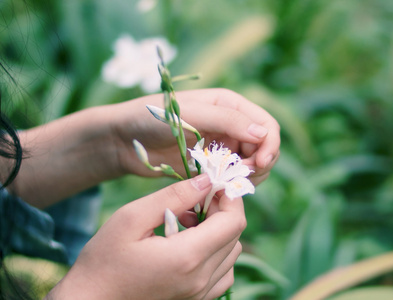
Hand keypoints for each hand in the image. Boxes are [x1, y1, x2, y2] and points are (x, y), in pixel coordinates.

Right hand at [46, 174, 245, 299]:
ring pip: (231, 254)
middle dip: (221, 211)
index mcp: (187, 257)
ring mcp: (200, 294)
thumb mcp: (131, 218)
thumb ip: (172, 197)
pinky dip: (215, 253)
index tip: (212, 183)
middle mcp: (200, 279)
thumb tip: (206, 180)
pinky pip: (222, 273)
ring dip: (218, 231)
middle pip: (235, 236)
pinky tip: (188, 244)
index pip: (233, 222)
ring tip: (185, 222)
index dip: (229, 197)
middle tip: (191, 200)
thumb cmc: (103, 260)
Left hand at [112, 88, 279, 184]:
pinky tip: (217, 189)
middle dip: (259, 164)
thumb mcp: (189, 115)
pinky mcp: (208, 166)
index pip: (266, 125)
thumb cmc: (151, 118)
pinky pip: (230, 178)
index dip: (269, 145)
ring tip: (227, 184)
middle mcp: (229, 124)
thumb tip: (264, 133)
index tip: (259, 164)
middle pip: (263, 147)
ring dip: (246, 177)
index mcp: (229, 105)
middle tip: (239, 178)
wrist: (122, 139)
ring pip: (250, 165)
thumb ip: (226, 120)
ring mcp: (220, 146)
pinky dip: (230, 185)